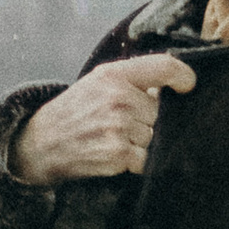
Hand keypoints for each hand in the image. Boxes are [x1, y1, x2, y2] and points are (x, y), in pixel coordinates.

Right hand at [11, 55, 196, 186]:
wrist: (41, 143)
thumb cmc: (74, 111)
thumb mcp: (97, 82)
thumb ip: (133, 79)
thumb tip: (169, 87)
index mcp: (114, 75)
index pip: (165, 67)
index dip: (184, 76)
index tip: (187, 86)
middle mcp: (118, 98)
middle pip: (160, 111)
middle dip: (147, 119)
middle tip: (121, 123)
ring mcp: (118, 126)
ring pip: (155, 136)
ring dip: (141, 141)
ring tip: (114, 138)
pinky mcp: (118, 153)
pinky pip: (147, 158)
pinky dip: (137, 161)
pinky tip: (117, 155)